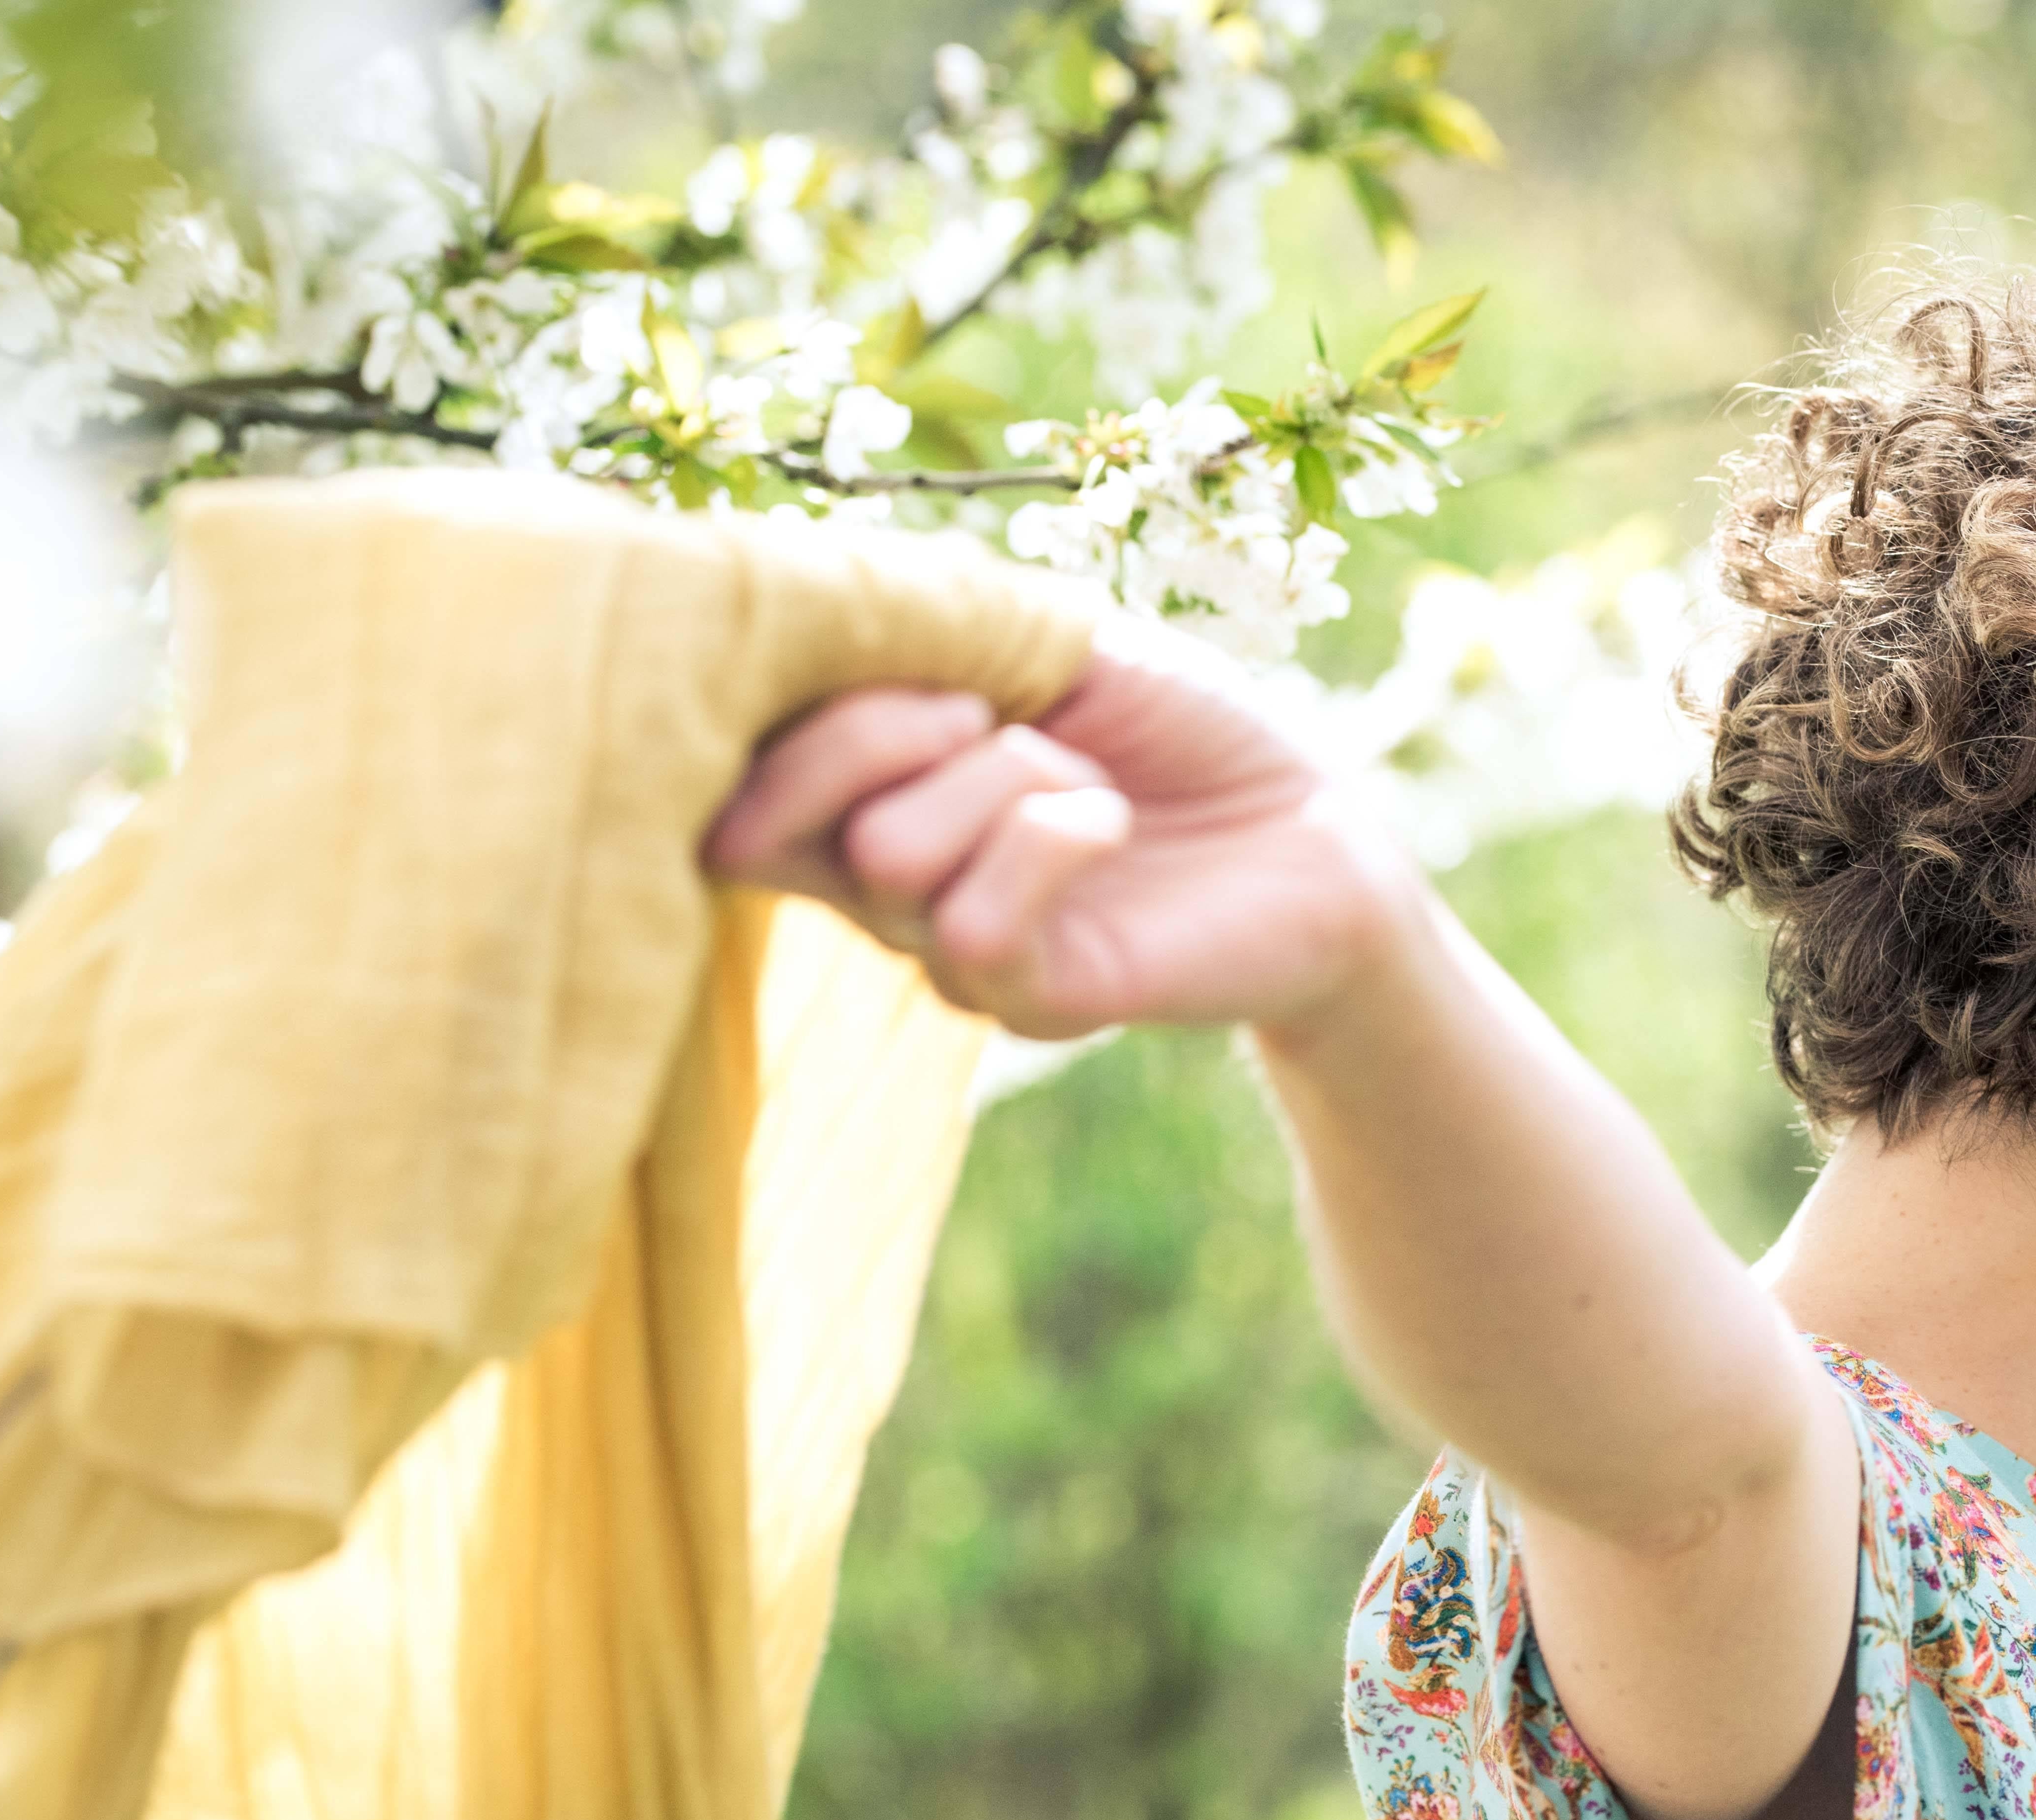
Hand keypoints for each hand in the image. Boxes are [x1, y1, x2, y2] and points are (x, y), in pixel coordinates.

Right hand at [699, 623, 1407, 1040]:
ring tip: (1086, 779)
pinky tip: (1113, 826)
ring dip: (1004, 778)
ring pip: (886, 854)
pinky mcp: (1023, 1000)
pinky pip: (977, 924)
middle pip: (757, 820)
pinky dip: (1054, 840)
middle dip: (869, 729)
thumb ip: (926, 628)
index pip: (724, 772)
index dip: (761, 699)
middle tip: (981, 709)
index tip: (867, 637)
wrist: (1311, 821)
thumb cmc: (1178, 723)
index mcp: (861, 782)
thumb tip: (813, 603)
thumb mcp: (1046, 639)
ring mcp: (941, 946)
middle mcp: (876, 876)